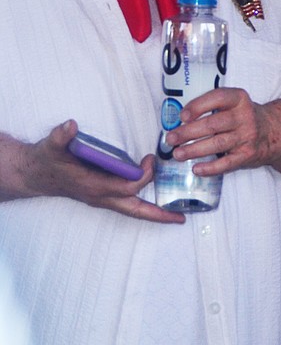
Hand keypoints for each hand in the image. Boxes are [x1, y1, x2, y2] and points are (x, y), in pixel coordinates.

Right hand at [2, 121, 183, 223]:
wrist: (35, 173)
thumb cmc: (47, 160)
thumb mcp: (52, 145)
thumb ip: (61, 136)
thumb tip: (70, 126)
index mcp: (93, 185)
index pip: (126, 188)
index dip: (141, 176)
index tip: (149, 159)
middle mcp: (100, 196)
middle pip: (134, 210)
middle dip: (157, 214)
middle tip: (180, 217)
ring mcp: (102, 197)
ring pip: (132, 210)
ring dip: (154, 212)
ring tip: (177, 215)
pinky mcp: (103, 194)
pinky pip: (128, 203)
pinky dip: (145, 204)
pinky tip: (160, 202)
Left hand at [166, 88, 280, 190]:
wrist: (276, 131)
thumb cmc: (245, 117)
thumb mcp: (234, 105)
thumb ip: (211, 109)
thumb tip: (178, 121)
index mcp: (239, 99)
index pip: (217, 98)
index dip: (198, 106)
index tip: (182, 115)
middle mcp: (245, 115)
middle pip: (212, 124)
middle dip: (188, 132)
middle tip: (170, 139)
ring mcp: (248, 135)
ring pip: (217, 143)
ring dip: (194, 150)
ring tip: (177, 155)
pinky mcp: (249, 154)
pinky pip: (227, 163)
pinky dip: (211, 167)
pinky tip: (196, 169)